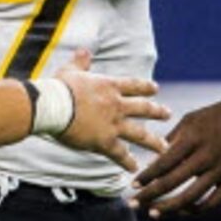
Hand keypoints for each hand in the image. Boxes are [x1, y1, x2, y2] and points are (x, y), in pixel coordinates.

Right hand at [56, 50, 171, 172]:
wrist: (52, 106)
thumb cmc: (59, 87)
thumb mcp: (71, 71)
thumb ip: (81, 62)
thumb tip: (84, 51)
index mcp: (109, 86)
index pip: (134, 86)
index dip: (146, 88)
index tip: (155, 90)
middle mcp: (116, 105)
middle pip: (144, 109)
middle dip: (158, 112)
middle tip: (168, 114)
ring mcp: (113, 124)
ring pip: (140, 134)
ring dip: (153, 142)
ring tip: (164, 148)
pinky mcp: (104, 142)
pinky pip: (120, 154)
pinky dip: (127, 162)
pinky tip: (135, 169)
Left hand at [130, 88, 220, 217]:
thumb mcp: (193, 119)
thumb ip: (173, 140)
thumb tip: (154, 161)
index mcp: (193, 138)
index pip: (162, 163)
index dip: (145, 177)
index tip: (133, 185)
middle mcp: (206, 155)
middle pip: (171, 183)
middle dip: (148, 195)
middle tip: (133, 203)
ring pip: (189, 198)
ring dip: (168, 208)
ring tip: (153, 212)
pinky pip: (212, 202)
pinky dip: (195, 210)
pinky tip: (182, 211)